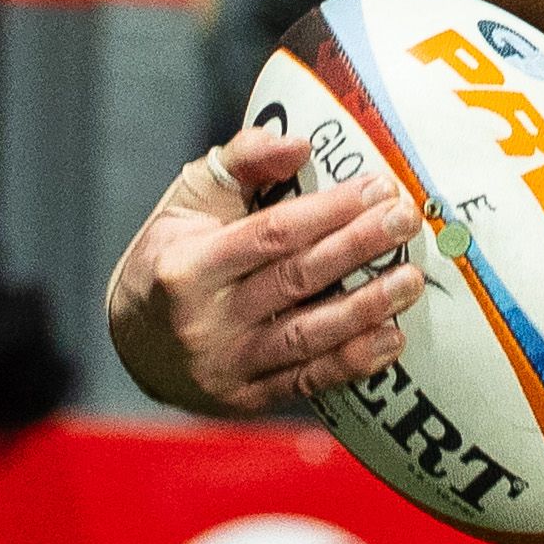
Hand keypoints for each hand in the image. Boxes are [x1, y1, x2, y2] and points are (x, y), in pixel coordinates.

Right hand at [104, 126, 425, 415]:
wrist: (132, 340)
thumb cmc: (172, 255)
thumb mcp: (192, 199)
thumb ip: (243, 162)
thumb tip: (298, 143)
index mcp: (187, 265)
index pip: (271, 234)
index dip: (330, 211)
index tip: (379, 188)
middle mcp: (203, 321)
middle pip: (296, 280)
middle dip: (358, 248)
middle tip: (406, 222)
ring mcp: (223, 366)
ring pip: (306, 337)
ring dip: (366, 308)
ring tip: (411, 281)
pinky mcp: (243, 399)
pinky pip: (306, 382)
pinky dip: (352, 363)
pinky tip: (391, 339)